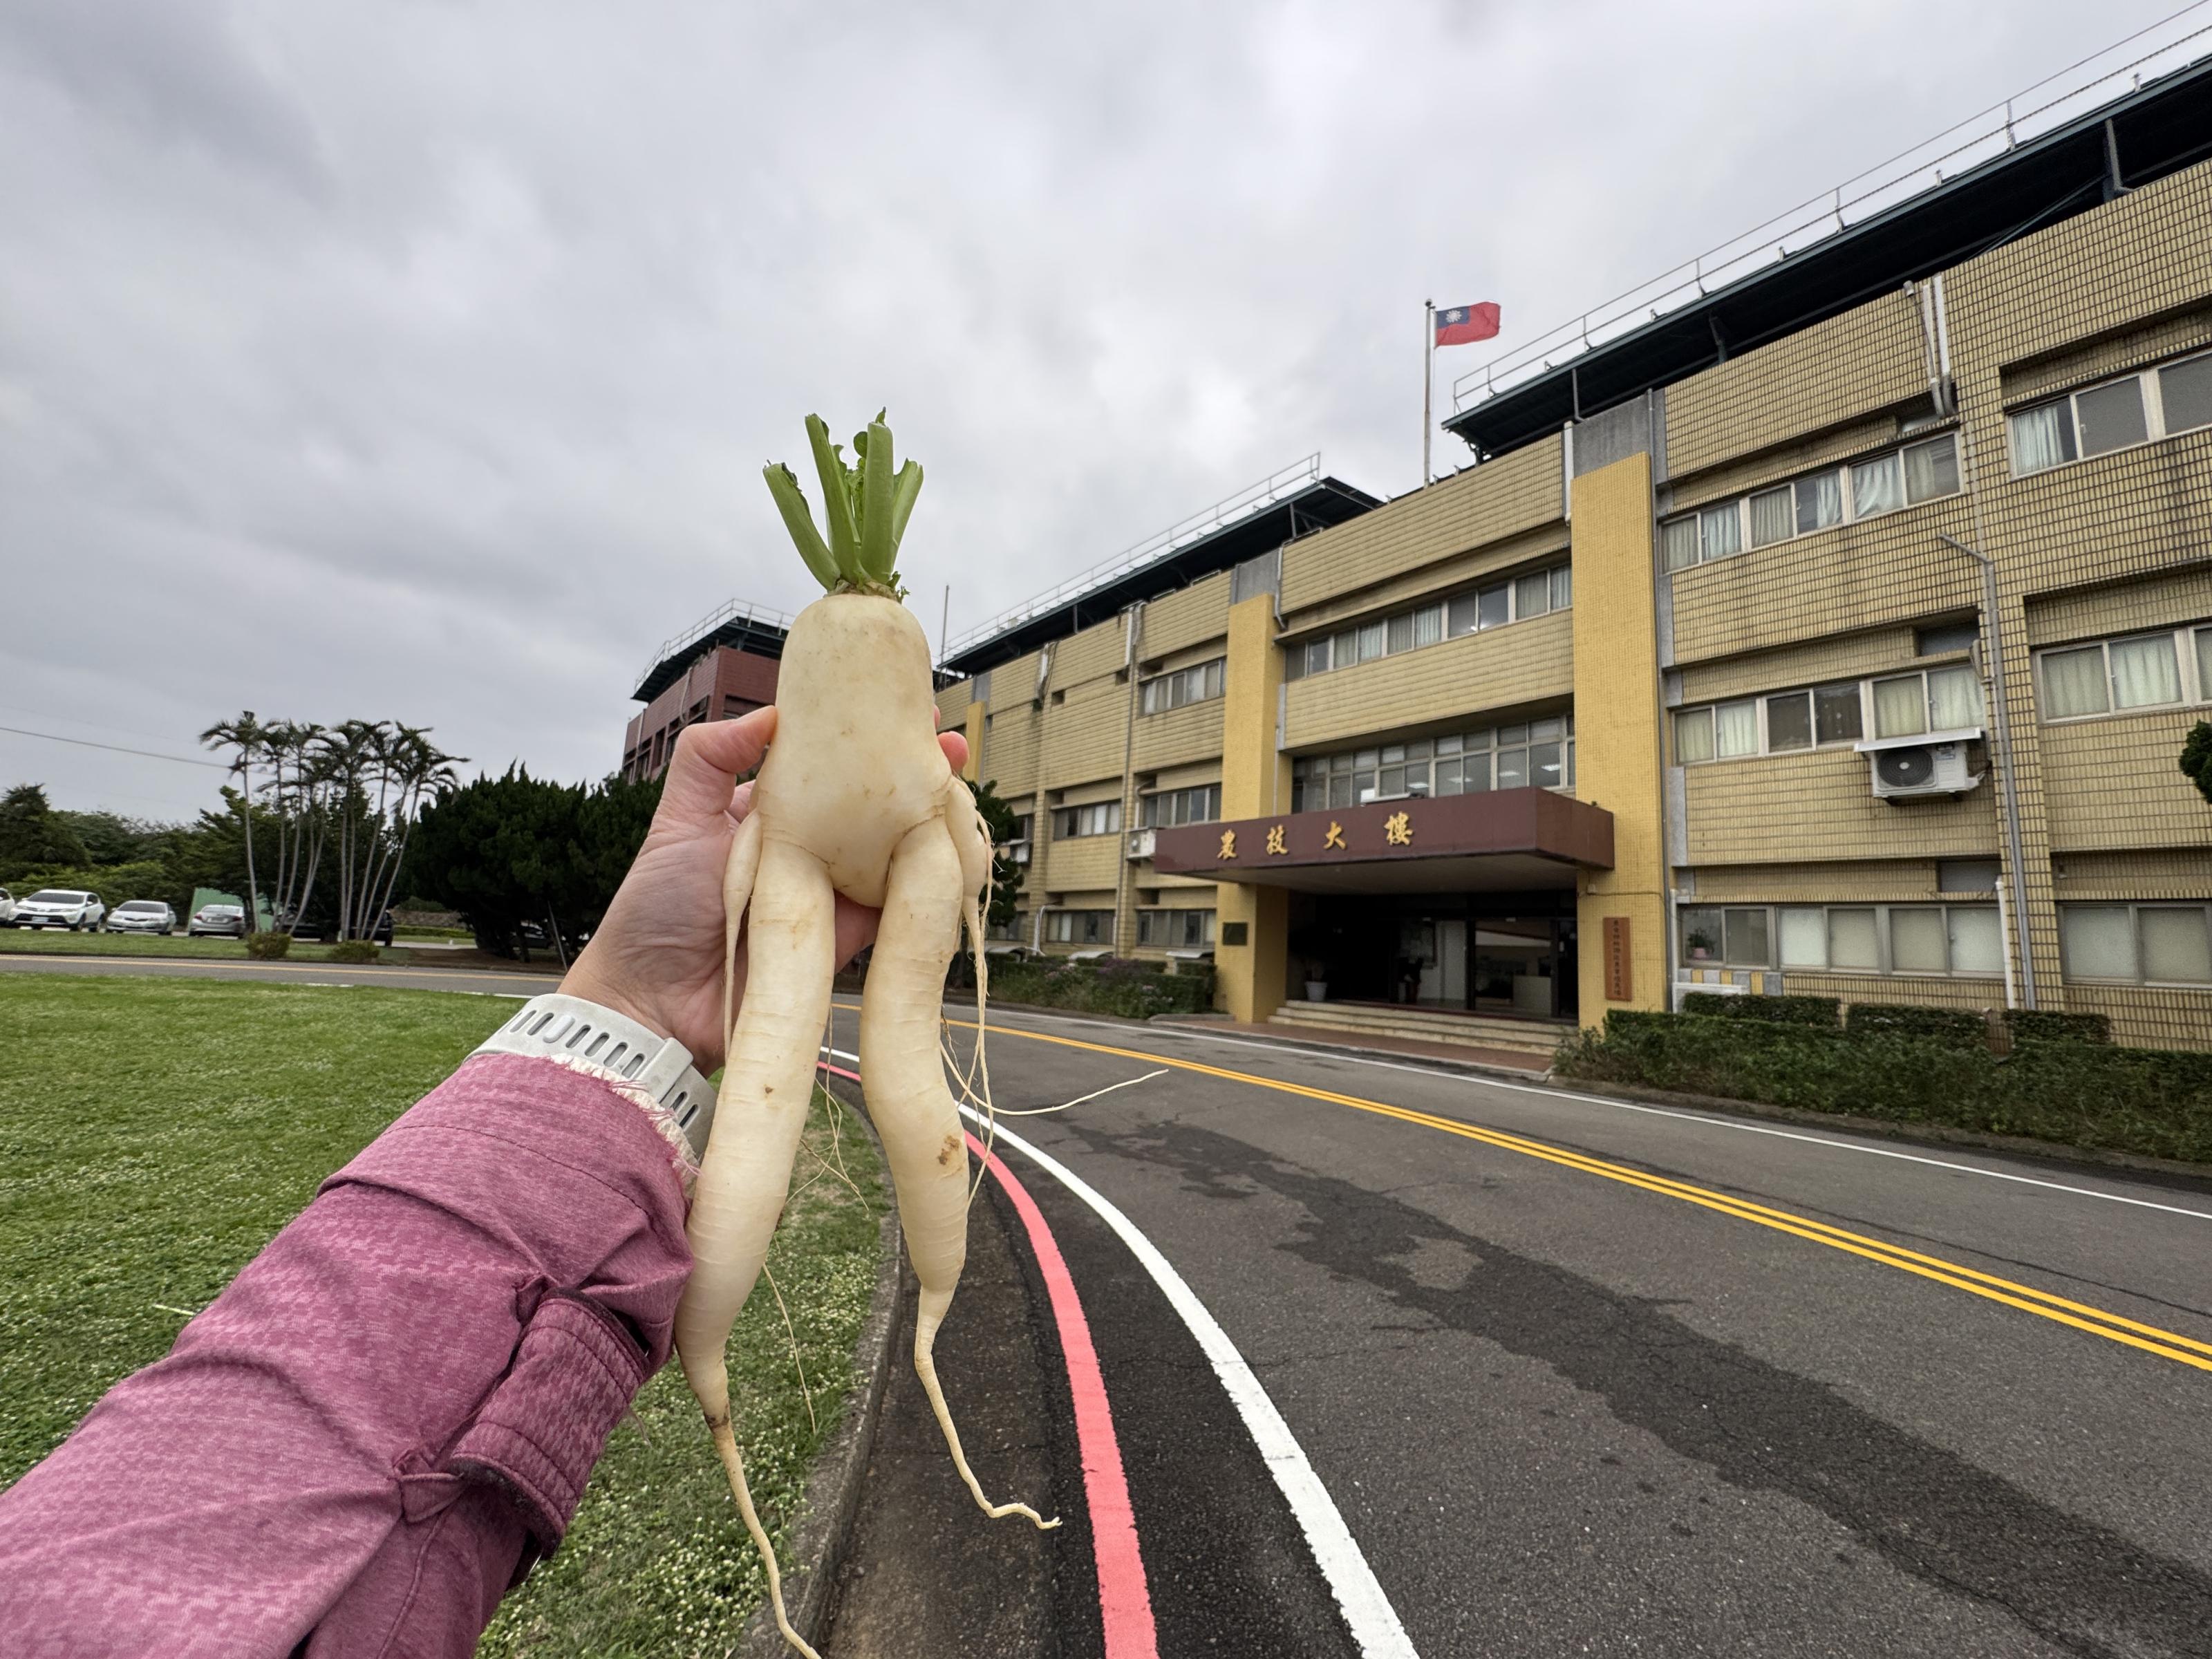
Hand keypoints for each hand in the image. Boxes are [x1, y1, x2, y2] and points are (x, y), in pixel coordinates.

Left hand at [560, 706, 968, 1070]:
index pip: (823, 766)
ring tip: (960, 784)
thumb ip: (710, 759)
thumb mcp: (676, 819)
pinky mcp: (846, 938)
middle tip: (950, 743)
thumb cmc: (655, 909)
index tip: (894, 707)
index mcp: (768, 814)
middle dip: (911, 773)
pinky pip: (895, 904)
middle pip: (869, 805)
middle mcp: (806, 850)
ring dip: (929, 818)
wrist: (656, 1001)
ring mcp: (830, 893)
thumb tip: (772, 712)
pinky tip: (953, 845)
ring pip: (891, 849)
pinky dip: (925, 877)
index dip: (858, 739)